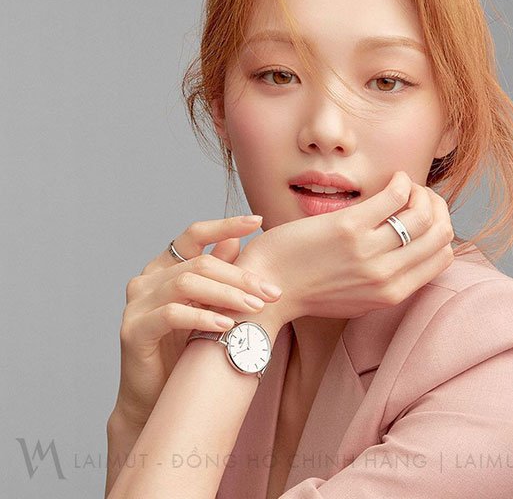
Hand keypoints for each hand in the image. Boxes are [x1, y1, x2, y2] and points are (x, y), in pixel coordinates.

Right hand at [111, 216, 282, 427]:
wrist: (156, 399)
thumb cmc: (185, 350)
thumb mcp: (207, 308)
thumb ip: (217, 275)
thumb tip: (237, 241)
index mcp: (164, 268)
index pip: (194, 235)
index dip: (224, 225)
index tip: (257, 220)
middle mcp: (147, 280)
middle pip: (198, 263)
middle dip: (239, 275)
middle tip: (271, 291)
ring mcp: (136, 304)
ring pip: (186, 283)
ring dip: (226, 294)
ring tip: (254, 307)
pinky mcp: (133, 330)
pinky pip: (171, 314)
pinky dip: (202, 316)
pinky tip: (226, 325)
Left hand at [235, 171, 454, 323]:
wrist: (268, 287)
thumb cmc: (309, 289)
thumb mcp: (358, 298)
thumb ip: (388, 282)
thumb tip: (412, 252)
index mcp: (392, 294)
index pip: (444, 256)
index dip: (442, 229)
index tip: (425, 216)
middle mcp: (386, 276)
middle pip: (441, 233)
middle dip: (438, 208)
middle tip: (419, 196)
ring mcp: (368, 252)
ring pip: (423, 213)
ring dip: (421, 192)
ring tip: (405, 186)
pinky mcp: (348, 228)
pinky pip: (394, 196)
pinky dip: (402, 182)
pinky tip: (394, 178)